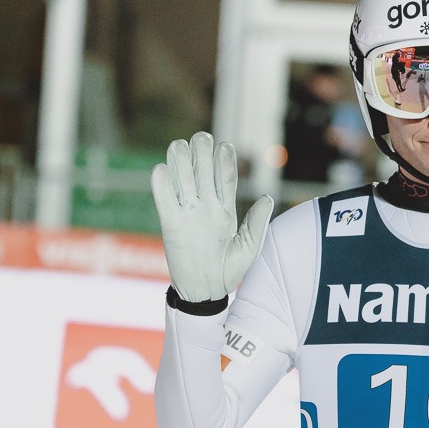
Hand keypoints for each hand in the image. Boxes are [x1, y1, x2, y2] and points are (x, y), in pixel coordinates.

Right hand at [151, 132, 273, 302]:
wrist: (206, 290)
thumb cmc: (229, 270)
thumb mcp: (249, 248)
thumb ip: (256, 222)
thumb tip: (267, 197)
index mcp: (225, 209)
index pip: (225, 179)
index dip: (225, 161)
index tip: (226, 145)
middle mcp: (205, 207)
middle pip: (203, 173)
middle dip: (202, 155)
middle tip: (202, 137)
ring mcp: (187, 214)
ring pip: (182, 181)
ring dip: (180, 163)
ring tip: (181, 145)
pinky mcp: (170, 224)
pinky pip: (164, 201)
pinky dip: (161, 185)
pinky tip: (161, 169)